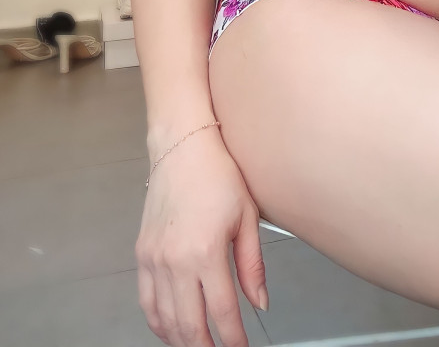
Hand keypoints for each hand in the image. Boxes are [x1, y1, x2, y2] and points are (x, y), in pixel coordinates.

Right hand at [135, 131, 267, 346]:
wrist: (182, 148)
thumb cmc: (217, 175)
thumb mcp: (247, 217)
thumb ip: (252, 266)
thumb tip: (259, 302)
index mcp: (205, 251)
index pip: (222, 311)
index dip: (233, 338)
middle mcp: (174, 261)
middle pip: (189, 325)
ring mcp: (153, 259)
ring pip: (164, 320)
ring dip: (181, 340)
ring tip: (200, 345)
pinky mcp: (142, 254)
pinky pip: (146, 301)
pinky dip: (159, 322)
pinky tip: (172, 328)